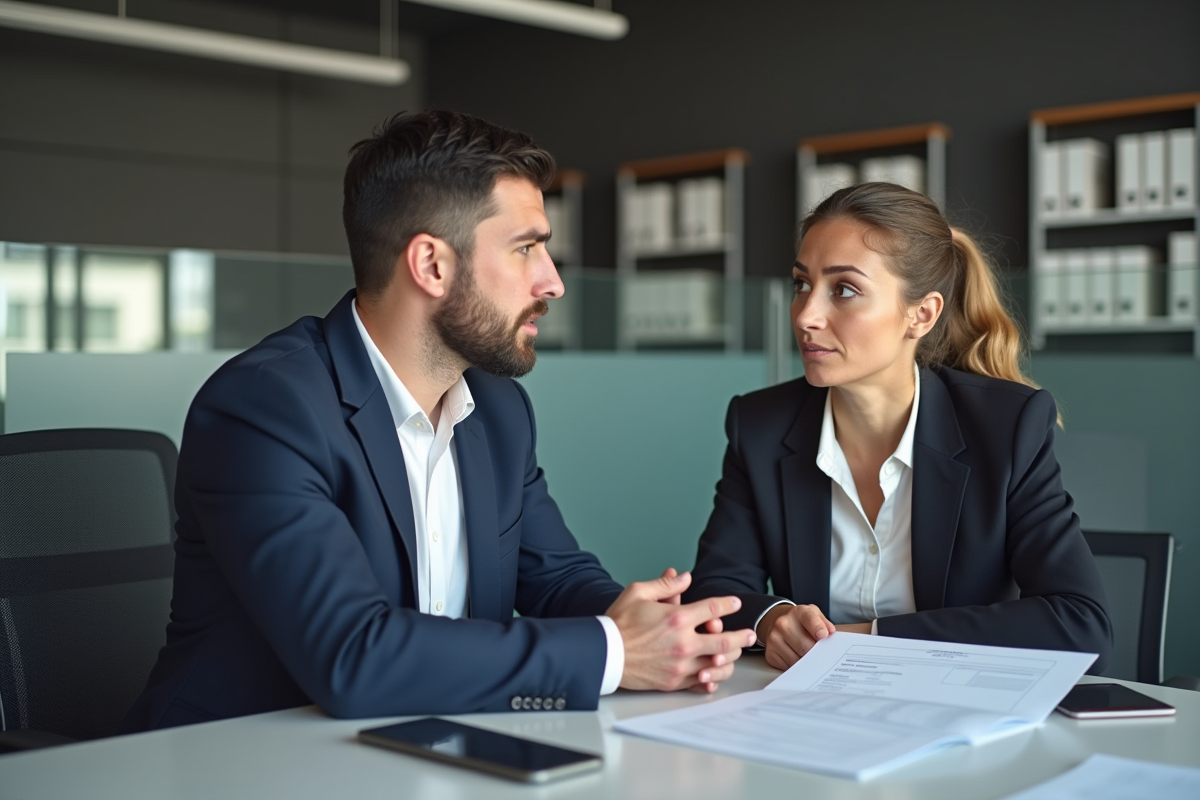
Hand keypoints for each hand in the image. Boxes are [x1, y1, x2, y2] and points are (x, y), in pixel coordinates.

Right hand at [606, 571, 756, 692]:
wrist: (605, 654)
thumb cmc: (619, 623)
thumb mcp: (638, 593)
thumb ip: (665, 583)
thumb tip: (684, 577)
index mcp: (677, 618)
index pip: (713, 608)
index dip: (728, 604)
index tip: (735, 603)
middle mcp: (684, 643)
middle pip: (725, 641)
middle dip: (741, 637)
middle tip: (749, 634)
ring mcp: (681, 664)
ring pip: (718, 664)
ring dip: (731, 659)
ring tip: (734, 654)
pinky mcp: (674, 681)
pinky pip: (702, 683)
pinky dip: (712, 678)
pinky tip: (715, 673)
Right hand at [757, 604, 836, 670]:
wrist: (778, 623)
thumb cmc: (800, 622)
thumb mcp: (814, 615)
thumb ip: (824, 623)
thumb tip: (830, 632)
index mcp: (799, 612)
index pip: (810, 619)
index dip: (817, 628)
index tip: (823, 636)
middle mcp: (783, 623)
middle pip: (806, 646)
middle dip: (816, 653)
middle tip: (822, 655)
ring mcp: (774, 639)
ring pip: (798, 660)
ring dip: (807, 662)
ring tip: (809, 655)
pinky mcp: (770, 653)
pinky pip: (789, 667)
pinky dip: (796, 666)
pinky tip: (797, 658)